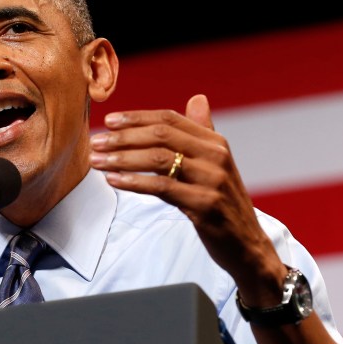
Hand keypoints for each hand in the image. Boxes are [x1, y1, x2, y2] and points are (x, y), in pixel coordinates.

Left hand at [89, 94, 284, 299]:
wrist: (247, 245)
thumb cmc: (223, 204)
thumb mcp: (216, 165)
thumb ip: (202, 133)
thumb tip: (197, 98)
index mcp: (215, 142)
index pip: (170, 120)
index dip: (137, 118)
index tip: (108, 121)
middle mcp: (216, 155)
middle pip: (161, 136)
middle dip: (123, 138)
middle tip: (95, 142)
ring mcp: (212, 179)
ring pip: (158, 159)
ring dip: (122, 158)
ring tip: (97, 161)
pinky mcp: (205, 204)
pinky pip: (162, 187)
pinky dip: (134, 182)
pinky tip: (114, 181)